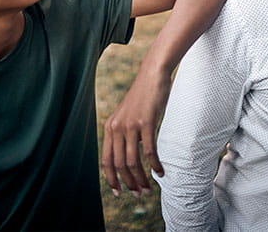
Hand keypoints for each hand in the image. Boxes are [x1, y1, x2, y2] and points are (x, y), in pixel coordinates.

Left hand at [101, 65, 170, 195]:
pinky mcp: (146, 122)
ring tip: (149, 188)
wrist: (153, 74)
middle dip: (129, 183)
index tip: (119, 192)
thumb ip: (125, 132)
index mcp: (110, 127)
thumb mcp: (128, 114)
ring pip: (133, 161)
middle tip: (140, 194)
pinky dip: (154, 165)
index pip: (106, 160)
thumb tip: (128, 154)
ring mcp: (131, 125)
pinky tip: (160, 172)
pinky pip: (148, 150)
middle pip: (119, 164)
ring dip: (141, 178)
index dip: (111, 179)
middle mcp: (117, 128)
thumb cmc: (143, 95)